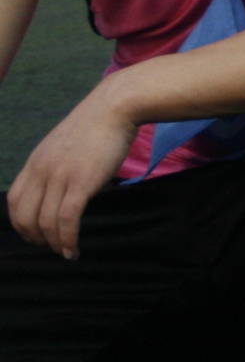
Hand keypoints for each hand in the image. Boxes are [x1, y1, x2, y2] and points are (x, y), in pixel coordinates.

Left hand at [8, 87, 140, 257]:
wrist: (114, 108)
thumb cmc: (97, 126)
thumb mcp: (64, 146)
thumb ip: (57, 165)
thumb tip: (63, 185)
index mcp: (34, 162)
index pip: (14, 200)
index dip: (20, 222)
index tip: (34, 233)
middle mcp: (41, 171)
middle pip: (24, 215)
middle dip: (35, 237)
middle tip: (50, 246)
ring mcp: (60, 177)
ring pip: (45, 221)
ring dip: (54, 243)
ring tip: (65, 252)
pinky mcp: (81, 182)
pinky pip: (66, 218)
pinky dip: (67, 238)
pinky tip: (73, 249)